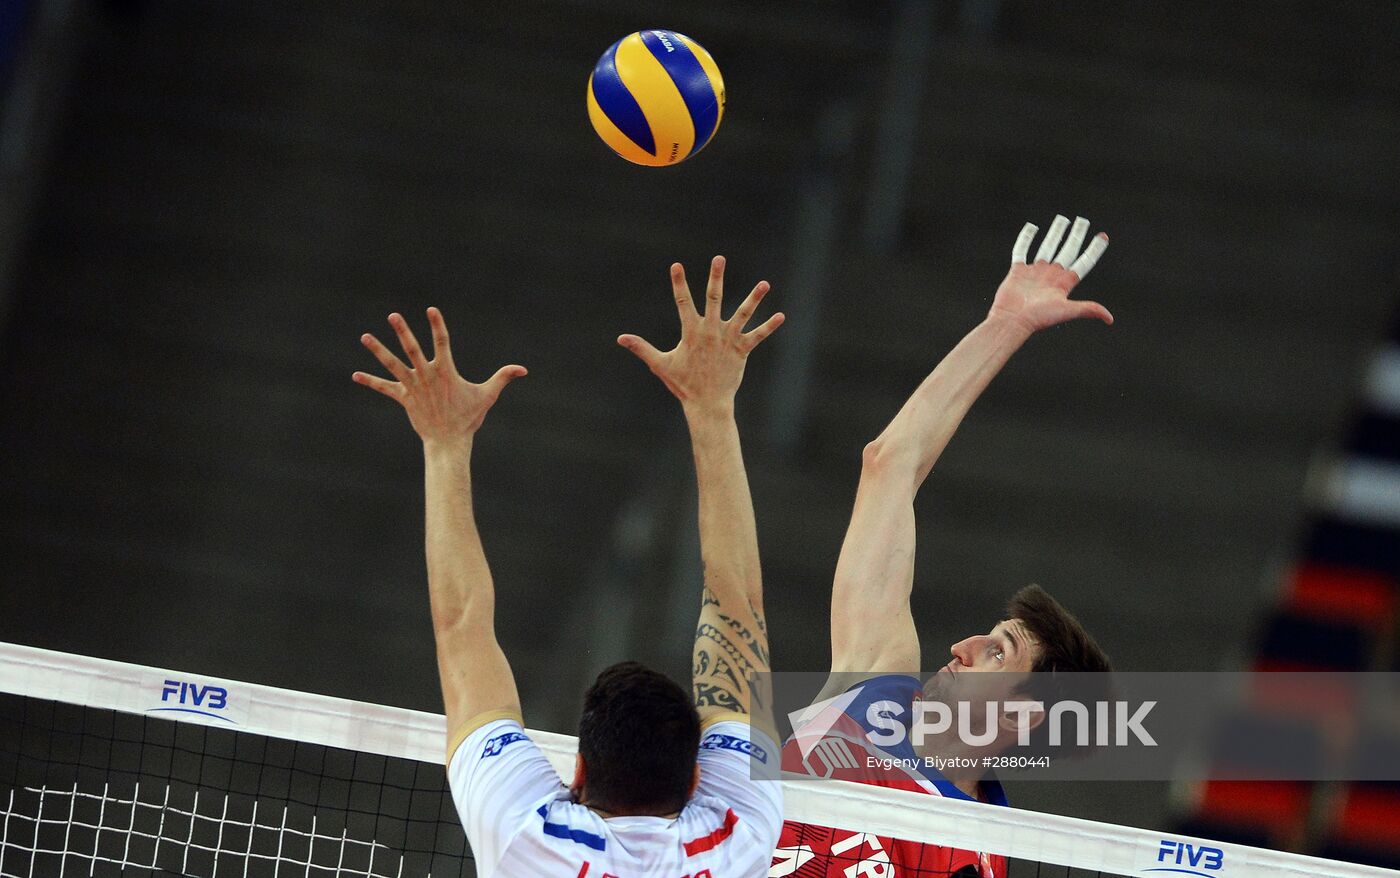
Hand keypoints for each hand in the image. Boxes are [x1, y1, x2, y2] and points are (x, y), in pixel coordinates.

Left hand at [353, 308, 525, 444]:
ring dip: (378, 350)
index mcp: (446, 371)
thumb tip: (524, 369)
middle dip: (403, 331)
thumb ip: (503, 378)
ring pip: (393, 364)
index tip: (431, 309)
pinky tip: (354, 375)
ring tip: (364, 336)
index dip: (437, 325)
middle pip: (412, 349)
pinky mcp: (404, 398)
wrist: (449, 441)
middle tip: (393, 315)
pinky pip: (385, 388)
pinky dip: (370, 382)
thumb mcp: (487, 395)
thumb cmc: (468, 418)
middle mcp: (427, 376)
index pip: (442, 342)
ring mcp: (413, 387)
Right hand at [618, 256, 783, 412]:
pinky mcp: (742, 350)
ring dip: (754, 298)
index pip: (683, 302)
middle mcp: (711, 331)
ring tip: (765, 283)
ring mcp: (728, 339)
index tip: (677, 265)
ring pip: (743, 314)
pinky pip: (757, 336)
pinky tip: (781, 316)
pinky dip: (769, 326)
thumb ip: (642, 348)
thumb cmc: (683, 384)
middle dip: (716, 277)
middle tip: (719, 258)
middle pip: (714, 298)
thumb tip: (620, 338)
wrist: (707, 404)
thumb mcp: (660, 364)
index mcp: (691, 332)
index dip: (679, 283)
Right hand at [989, 215, 1112, 333]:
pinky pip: (1022, 250)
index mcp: (1064, 283)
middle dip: (1076, 235)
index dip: (1095, 249)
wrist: (1012, 321)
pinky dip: (1025, 238)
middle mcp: (1051, 275)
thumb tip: (1110, 319)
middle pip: (1068, 250)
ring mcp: (1035, 272)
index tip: (1103, 236)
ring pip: (1048, 247)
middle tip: (1083, 221)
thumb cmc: (1039, 318)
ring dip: (1055, 233)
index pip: (1084, 262)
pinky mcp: (1018, 272)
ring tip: (1062, 219)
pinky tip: (1031, 227)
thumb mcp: (1067, 311)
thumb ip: (1088, 309)